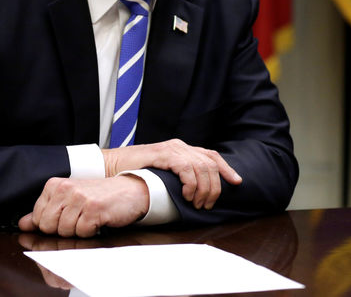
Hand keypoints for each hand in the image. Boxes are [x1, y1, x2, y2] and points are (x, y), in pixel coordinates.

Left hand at [18, 175, 148, 237]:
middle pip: (48, 227)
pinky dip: (90, 232)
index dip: (51, 225)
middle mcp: (65, 188)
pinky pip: (81, 233)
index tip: (65, 218)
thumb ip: (45, 211)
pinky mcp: (92, 209)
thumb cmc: (99, 196)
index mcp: (55, 185)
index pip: (37, 218)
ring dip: (78, 230)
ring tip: (89, 218)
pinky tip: (97, 220)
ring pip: (64, 231)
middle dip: (63, 229)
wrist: (129, 190)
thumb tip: (24, 223)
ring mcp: (78, 198)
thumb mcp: (69, 199)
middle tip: (79, 218)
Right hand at [102, 139, 241, 209]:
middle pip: (210, 164)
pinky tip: (187, 195)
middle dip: (214, 187)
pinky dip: (190, 183)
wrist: (112, 165)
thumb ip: (179, 176)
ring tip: (197, 203)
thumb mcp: (163, 173)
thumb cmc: (136, 172)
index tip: (237, 182)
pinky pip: (186, 168)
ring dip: (203, 189)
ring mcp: (171, 149)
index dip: (227, 168)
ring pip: (201, 167)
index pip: (212, 156)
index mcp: (182, 149)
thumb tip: (198, 192)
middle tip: (207, 204)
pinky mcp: (163, 154)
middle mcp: (180, 146)